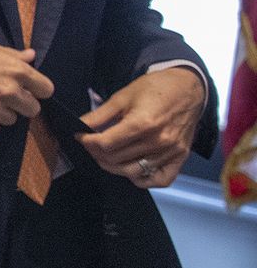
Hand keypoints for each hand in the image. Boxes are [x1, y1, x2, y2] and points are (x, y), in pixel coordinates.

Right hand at [0, 36, 52, 135]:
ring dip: (3, 112)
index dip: (37, 88)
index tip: (28, 88)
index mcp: (18, 71)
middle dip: (22, 103)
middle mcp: (10, 92)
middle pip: (32, 109)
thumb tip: (30, 56)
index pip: (46, 90)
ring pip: (11, 119)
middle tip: (6, 95)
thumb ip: (15, 56)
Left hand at [76, 67, 206, 188]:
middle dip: (97, 153)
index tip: (81, 137)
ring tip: (106, 155)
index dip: (87, 142)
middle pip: (116, 159)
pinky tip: (131, 169)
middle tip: (91, 145)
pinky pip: (160, 180)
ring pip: (132, 172)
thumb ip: (99, 115)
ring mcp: (171, 151)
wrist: (187, 87)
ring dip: (113, 166)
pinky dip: (143, 179)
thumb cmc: (154, 89)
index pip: (106, 144)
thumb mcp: (122, 97)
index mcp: (143, 123)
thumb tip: (79, 126)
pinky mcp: (181, 157)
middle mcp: (158, 141)